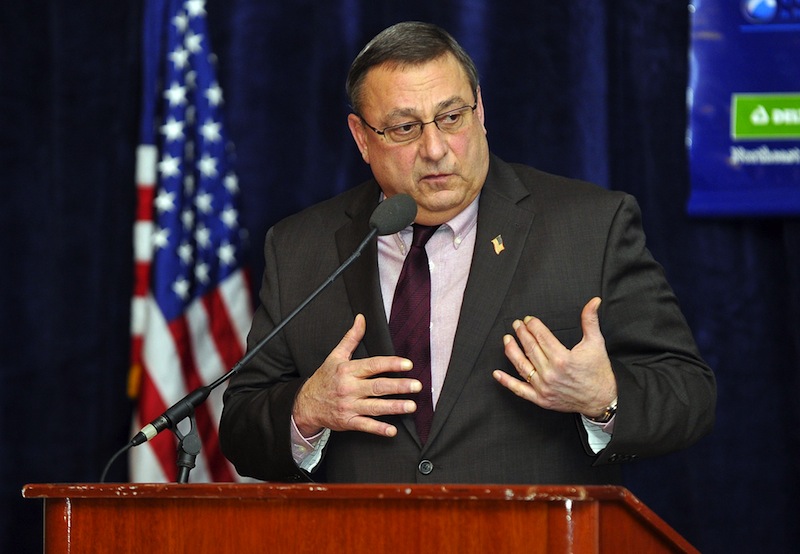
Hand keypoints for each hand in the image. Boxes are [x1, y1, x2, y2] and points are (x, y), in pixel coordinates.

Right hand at [292, 314, 420, 436]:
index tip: (408, 364)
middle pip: (377, 386)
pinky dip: (378, 429)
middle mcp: (349, 388)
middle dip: (399, 386)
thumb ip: (351, 338)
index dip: (391, 364)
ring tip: (411, 406)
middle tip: (416, 386)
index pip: (373, 365)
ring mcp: (348, 406)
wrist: (306, 404)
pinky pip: (365, 426)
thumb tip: (361, 318)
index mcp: (348, 370)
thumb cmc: (324, 378)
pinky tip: (392, 430)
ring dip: (394, 407)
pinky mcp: (347, 422)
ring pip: (375, 407)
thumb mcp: (335, 356)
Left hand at [493, 297, 616, 416]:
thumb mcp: (596, 343)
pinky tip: (497, 373)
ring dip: (511, 351)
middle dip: (521, 333)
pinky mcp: (541, 399)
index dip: (533, 325)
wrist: (601, 400)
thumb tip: (594, 301)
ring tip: (507, 339)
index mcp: (562, 358)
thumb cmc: (598, 372)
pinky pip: (520, 390)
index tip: (528, 319)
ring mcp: (544, 387)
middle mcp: (551, 373)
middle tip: (516, 324)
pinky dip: (507, 382)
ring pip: (521, 365)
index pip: (541, 336)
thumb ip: (590, 320)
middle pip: (530, 348)